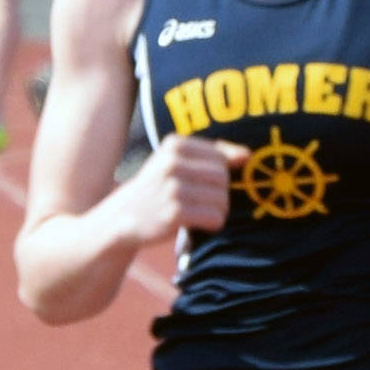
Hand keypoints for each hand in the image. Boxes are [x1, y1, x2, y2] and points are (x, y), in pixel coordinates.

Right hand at [117, 134, 248, 246]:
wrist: (122, 218)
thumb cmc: (157, 188)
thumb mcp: (176, 162)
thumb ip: (212, 154)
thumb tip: (248, 155)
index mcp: (174, 144)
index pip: (221, 157)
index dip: (220, 175)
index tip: (204, 185)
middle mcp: (173, 163)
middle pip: (223, 178)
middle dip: (220, 194)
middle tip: (201, 203)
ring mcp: (173, 188)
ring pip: (222, 199)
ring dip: (218, 211)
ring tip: (199, 213)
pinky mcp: (175, 213)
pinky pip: (215, 218)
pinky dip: (212, 224)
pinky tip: (197, 224)